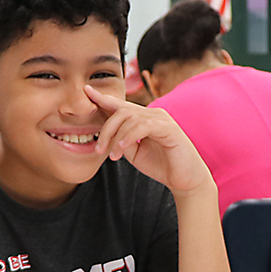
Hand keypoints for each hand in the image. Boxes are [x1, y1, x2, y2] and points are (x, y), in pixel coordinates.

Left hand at [84, 85, 213, 196]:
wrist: (184, 180)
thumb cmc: (161, 165)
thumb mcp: (134, 153)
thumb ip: (121, 139)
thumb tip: (107, 133)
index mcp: (144, 118)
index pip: (121, 105)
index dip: (103, 98)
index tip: (86, 92)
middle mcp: (153, 114)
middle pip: (121, 110)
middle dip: (105, 128)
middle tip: (98, 149)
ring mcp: (162, 119)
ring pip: (130, 118)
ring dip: (116, 137)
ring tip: (112, 156)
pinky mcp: (169, 129)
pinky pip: (143, 126)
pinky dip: (129, 136)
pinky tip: (122, 148)